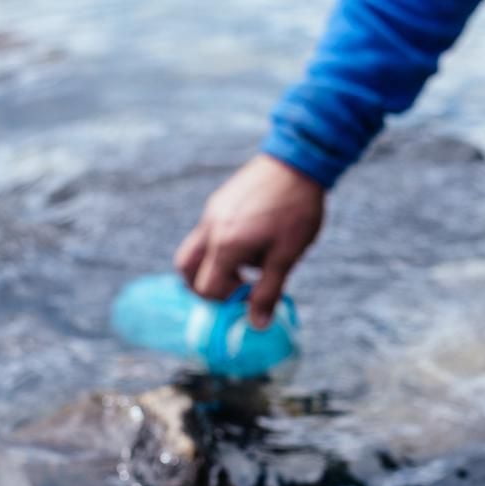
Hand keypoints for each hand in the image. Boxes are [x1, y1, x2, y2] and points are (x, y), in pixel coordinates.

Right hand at [175, 154, 324, 327]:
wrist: (298, 160)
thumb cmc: (297, 210)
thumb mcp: (287, 256)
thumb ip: (268, 291)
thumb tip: (256, 325)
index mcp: (227, 246)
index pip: (207, 289)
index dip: (225, 301)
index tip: (250, 296)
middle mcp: (211, 229)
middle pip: (186, 270)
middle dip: (206, 286)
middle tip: (237, 287)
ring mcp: (211, 212)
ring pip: (196, 250)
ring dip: (214, 266)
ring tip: (249, 263)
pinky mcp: (218, 202)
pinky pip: (208, 232)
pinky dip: (221, 246)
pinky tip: (254, 239)